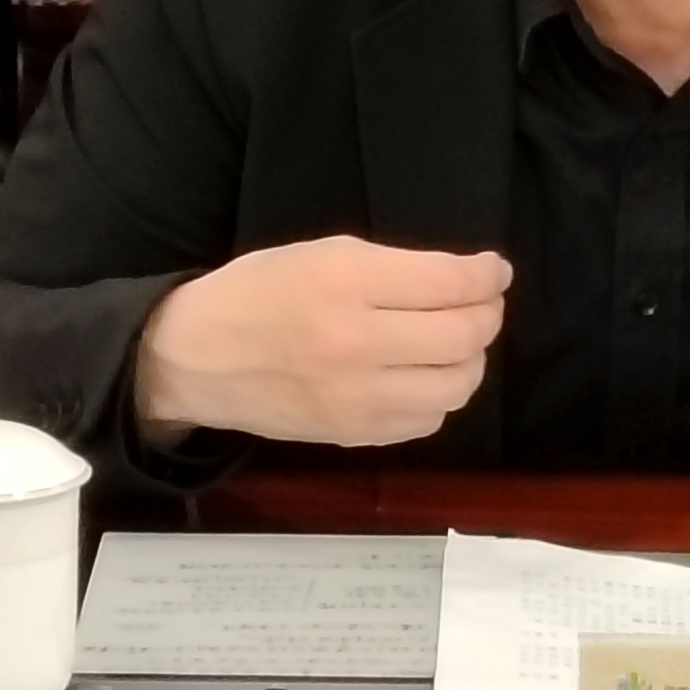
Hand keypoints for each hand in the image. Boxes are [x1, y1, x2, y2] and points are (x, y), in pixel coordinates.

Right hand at [138, 235, 510, 447]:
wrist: (194, 357)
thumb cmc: (259, 291)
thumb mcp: (323, 254)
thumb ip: (398, 266)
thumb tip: (471, 277)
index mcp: (346, 284)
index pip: (450, 282)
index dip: (487, 274)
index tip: (494, 269)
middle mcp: (356, 344)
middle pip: (464, 336)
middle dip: (487, 314)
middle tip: (482, 302)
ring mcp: (356, 398)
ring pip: (457, 384)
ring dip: (471, 358)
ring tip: (455, 339)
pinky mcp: (353, 435)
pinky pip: (427, 420)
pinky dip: (439, 395)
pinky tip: (422, 374)